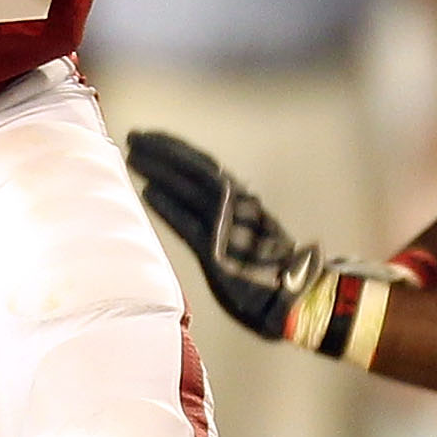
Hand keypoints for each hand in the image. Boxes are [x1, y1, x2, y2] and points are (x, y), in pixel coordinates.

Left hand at [127, 130, 328, 341]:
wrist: (301, 301)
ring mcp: (230, 230)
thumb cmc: (274, 276)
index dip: (179, 150)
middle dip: (165, 151)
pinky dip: (170, 207)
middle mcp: (239, 208)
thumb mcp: (253, 238)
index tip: (154, 138)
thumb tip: (210, 208)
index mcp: (245, 203)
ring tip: (134, 157)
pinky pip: (192, 226)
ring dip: (162, 170)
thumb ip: (231, 221)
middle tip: (135, 135)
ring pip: (193, 190)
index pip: (207, 168)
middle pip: (197, 171)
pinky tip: (148, 192)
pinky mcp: (221, 256)